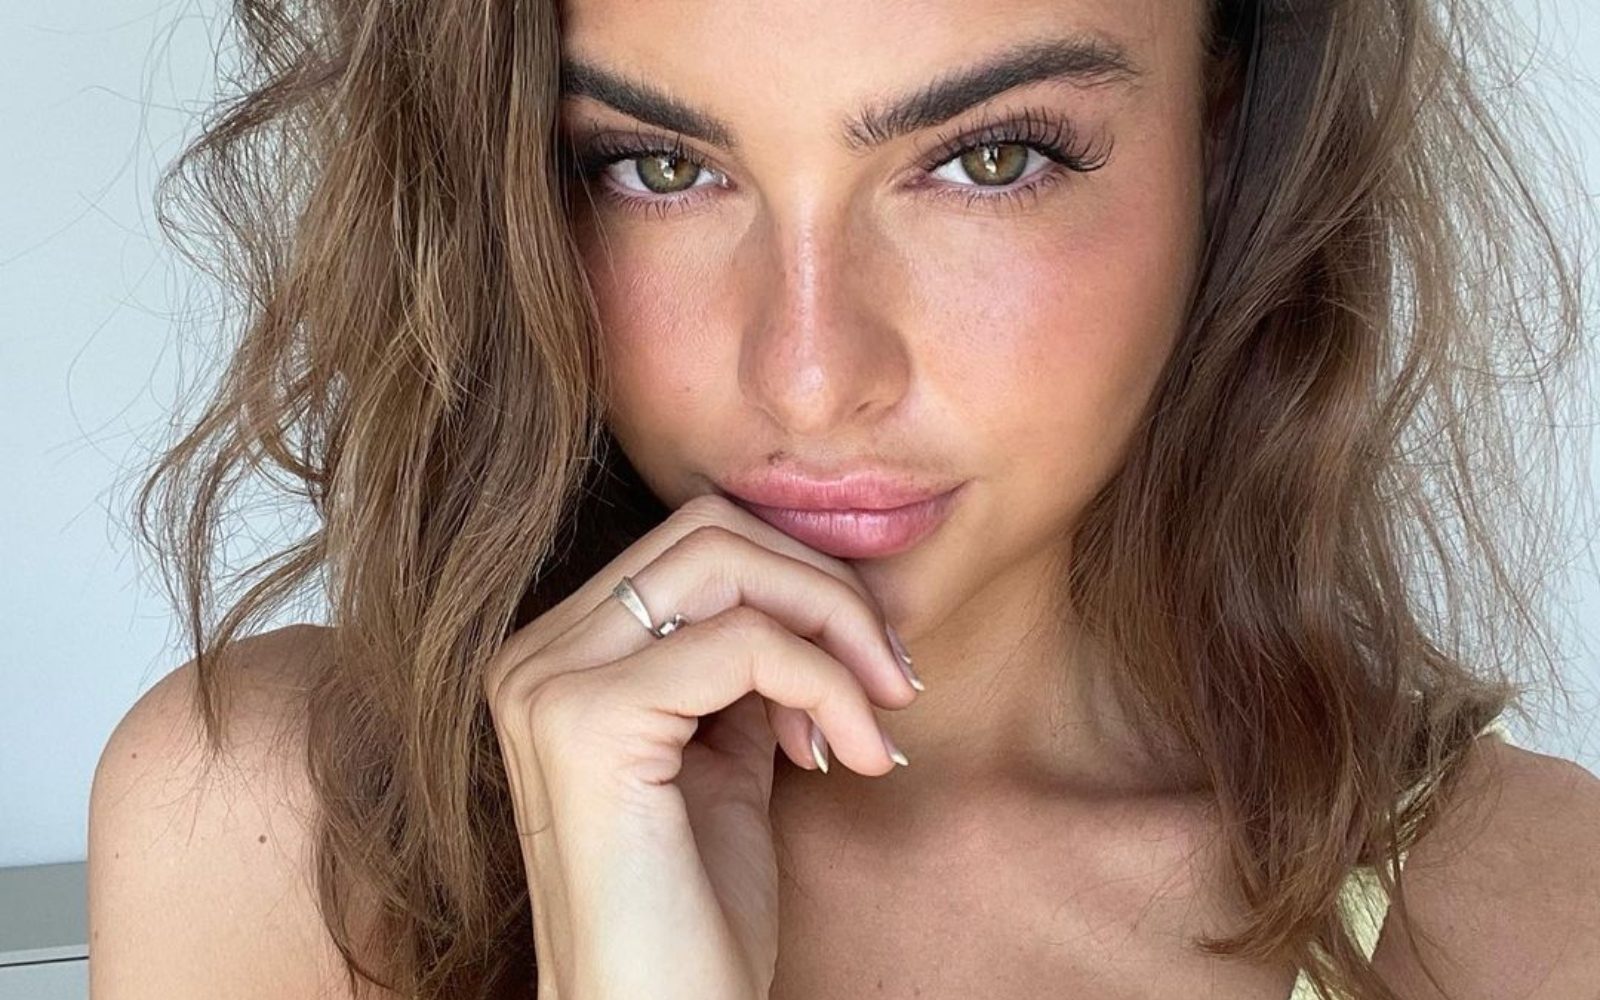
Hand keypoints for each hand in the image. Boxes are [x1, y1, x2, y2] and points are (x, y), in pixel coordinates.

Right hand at [481, 492, 921, 999]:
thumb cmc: (694, 921)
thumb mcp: (724, 764)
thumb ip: (741, 676)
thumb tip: (812, 599)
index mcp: (559, 660)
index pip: (693, 545)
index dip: (800, 587)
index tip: (869, 672)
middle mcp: (535, 658)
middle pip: (708, 531)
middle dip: (825, 590)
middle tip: (891, 680)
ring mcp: (548, 683)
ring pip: (727, 562)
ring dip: (834, 628)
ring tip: (881, 717)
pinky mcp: (587, 721)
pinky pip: (745, 644)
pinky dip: (825, 685)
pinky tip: (856, 756)